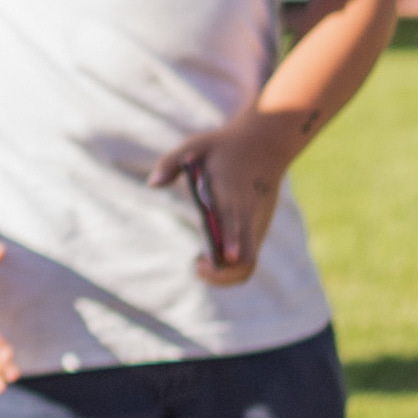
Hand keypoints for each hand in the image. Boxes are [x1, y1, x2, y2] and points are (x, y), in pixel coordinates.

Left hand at [149, 106, 308, 286]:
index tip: (222, 256)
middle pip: (245, 257)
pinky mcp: (258, 229)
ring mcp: (256, 225)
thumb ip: (171, 162)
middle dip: (222, 273)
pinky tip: (209, 254)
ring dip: (224, 274)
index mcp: (233, 194)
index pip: (236, 223)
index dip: (231, 241)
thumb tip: (152, 184)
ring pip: (248, 263)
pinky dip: (229, 266)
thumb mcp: (195, 144)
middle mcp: (249, 215)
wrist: (265, 144)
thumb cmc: (223, 146)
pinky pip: (248, 257)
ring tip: (198, 261)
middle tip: (195, 264)